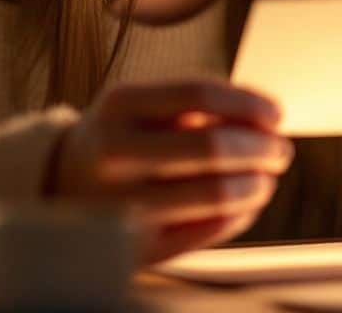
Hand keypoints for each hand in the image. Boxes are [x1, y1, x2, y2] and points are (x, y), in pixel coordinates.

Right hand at [47, 79, 293, 262]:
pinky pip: (210, 232)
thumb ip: (200, 105)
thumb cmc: (121, 138)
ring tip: (265, 180)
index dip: (249, 102)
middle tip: (281, 151)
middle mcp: (115, 154)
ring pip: (218, 196)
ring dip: (258, 185)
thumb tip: (268, 119)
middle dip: (263, 148)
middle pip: (213, 147)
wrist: (59, 187)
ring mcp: (123, 205)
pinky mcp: (136, 247)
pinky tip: (243, 206)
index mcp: (120, 106)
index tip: (277, 115)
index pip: (199, 93)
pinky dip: (239, 216)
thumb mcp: (143, 105)